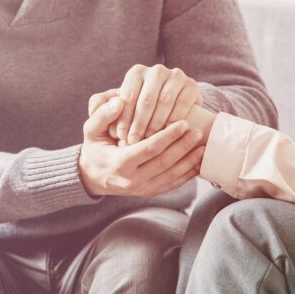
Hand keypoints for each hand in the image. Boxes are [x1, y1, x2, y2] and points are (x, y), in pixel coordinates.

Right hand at [78, 96, 205, 196]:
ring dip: (190, 161)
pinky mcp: (150, 192)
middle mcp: (132, 179)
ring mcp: (142, 189)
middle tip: (198, 132)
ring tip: (203, 146)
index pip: (149, 148)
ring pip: (171, 175)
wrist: (92, 176)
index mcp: (119, 162)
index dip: (168, 136)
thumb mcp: (90, 129)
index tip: (183, 123)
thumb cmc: (95, 147)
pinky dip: (187, 174)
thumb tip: (119, 100)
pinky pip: (172, 184)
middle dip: (184, 147)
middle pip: (164, 163)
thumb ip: (102, 114)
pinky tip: (198, 162)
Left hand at [114, 64, 202, 144]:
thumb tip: (113, 125)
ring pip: (164, 101)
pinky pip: (183, 103)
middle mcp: (156, 71)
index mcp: (137, 72)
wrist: (172, 107)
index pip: (128, 95)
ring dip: (156, 123)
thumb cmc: (141, 111)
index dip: (124, 117)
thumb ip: (111, 113)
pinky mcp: (192, 85)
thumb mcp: (124, 109)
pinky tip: (168, 132)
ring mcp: (176, 76)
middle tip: (134, 141)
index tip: (121, 136)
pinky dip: (175, 119)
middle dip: (139, 123)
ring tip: (149, 139)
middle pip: (146, 99)